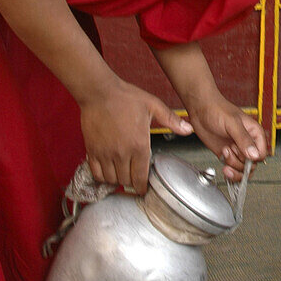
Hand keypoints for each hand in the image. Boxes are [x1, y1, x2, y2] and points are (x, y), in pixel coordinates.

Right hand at [81, 78, 192, 194]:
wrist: (100, 92)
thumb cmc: (125, 97)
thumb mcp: (153, 106)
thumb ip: (171, 120)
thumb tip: (188, 129)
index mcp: (139, 145)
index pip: (140, 177)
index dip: (142, 187)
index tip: (143, 188)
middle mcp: (121, 153)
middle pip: (126, 181)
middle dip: (131, 183)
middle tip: (134, 179)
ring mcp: (105, 153)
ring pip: (111, 179)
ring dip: (117, 180)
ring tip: (122, 174)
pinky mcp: (92, 150)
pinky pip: (96, 173)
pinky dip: (102, 176)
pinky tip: (107, 171)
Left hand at [187, 92, 267, 180]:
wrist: (200, 109)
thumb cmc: (217, 109)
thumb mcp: (232, 123)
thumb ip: (243, 139)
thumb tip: (254, 155)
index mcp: (254, 133)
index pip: (262, 154)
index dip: (252, 158)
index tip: (241, 152)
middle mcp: (247, 142)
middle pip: (252, 164)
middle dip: (240, 162)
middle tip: (229, 150)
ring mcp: (237, 149)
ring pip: (243, 169)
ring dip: (233, 165)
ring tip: (224, 152)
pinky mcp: (226, 154)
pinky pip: (233, 168)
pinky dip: (229, 171)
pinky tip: (223, 165)